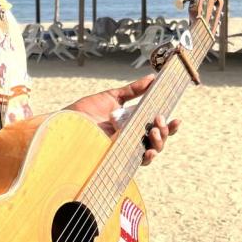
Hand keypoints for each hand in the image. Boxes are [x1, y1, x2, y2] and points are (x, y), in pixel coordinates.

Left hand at [65, 75, 180, 165]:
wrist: (64, 124)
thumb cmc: (84, 112)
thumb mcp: (112, 97)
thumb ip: (133, 90)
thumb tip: (152, 78)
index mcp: (133, 125)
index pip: (156, 128)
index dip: (169, 125)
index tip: (177, 118)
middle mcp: (131, 139)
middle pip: (158, 141)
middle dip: (165, 132)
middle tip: (159, 120)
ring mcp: (125, 150)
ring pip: (152, 152)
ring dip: (159, 143)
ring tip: (154, 132)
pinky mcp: (117, 159)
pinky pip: (137, 163)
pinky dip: (147, 158)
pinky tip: (149, 152)